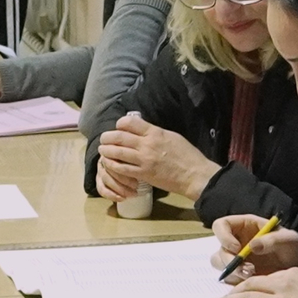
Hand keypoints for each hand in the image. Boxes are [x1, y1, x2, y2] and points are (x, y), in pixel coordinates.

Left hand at [95, 114, 217, 201]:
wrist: (194, 175)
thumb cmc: (187, 155)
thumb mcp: (172, 136)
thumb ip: (155, 133)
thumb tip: (142, 130)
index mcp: (155, 133)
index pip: (130, 123)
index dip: (120, 124)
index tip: (118, 127)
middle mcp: (147, 144)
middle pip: (119, 137)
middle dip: (107, 137)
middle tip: (103, 139)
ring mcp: (144, 160)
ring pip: (117, 153)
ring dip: (107, 151)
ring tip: (103, 150)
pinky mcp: (143, 174)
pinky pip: (122, 169)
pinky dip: (113, 165)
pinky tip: (109, 164)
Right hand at [211, 214, 297, 282]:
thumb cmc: (296, 248)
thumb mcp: (290, 239)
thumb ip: (273, 239)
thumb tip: (252, 245)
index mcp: (244, 226)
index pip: (221, 226)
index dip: (223, 236)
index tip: (237, 248)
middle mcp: (236, 242)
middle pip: (218, 249)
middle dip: (228, 261)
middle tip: (247, 270)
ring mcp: (237, 260)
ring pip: (221, 266)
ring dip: (233, 273)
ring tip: (252, 276)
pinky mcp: (240, 276)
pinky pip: (230, 280)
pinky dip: (238, 283)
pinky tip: (254, 284)